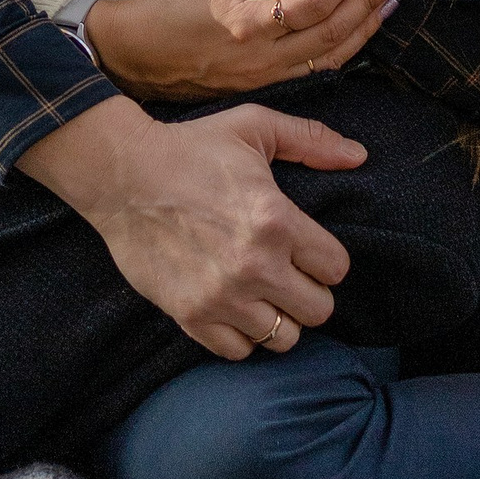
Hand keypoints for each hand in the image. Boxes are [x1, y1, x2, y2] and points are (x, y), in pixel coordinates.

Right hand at [19, 97, 364, 358]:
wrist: (120, 174)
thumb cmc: (190, 147)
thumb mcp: (253, 127)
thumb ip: (311, 140)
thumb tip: (359, 156)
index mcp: (277, 220)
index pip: (337, 268)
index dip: (325, 259)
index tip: (306, 251)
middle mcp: (255, 266)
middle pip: (319, 310)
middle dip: (308, 292)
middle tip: (287, 275)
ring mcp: (222, 296)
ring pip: (283, 338)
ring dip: (277, 317)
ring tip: (261, 294)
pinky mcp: (190, 315)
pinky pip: (238, 352)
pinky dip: (241, 336)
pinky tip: (234, 309)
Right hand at [87, 0, 402, 100]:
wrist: (137, 57)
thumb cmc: (171, 7)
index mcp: (248, 24)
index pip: (313, 3)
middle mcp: (262, 57)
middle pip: (331, 32)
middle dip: (368, 3)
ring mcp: (265, 77)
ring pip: (329, 56)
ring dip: (365, 29)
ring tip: (390, 2)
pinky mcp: (264, 87)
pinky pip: (315, 70)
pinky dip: (344, 49)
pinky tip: (361, 32)